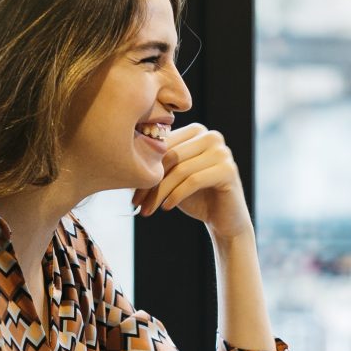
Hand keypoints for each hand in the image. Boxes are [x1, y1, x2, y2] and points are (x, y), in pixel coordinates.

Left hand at [136, 124, 252, 238]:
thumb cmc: (195, 197)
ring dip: (160, 193)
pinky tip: (167, 207)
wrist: (224, 220)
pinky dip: (176, 195)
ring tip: (148, 210)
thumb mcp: (171, 177)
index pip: (162, 145)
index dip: (144, 168)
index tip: (132, 193)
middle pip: (170, 156)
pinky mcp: (228, 170)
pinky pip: (193, 181)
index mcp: (196, 131)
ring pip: (180, 170)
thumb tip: (121, 161)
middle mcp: (211, 136)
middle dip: (150, 182)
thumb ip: (156, 165)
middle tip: (137, 203)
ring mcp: (222, 151)